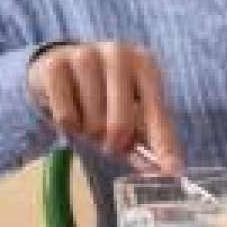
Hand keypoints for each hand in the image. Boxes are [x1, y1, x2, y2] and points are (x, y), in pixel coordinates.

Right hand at [27, 41, 180, 172]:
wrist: (58, 65)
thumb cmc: (103, 92)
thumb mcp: (129, 108)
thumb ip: (146, 137)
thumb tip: (166, 170)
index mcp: (145, 64)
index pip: (158, 112)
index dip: (163, 144)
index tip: (172, 171)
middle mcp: (118, 54)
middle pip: (121, 123)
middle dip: (114, 143)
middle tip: (109, 142)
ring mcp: (85, 56)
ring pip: (92, 122)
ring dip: (89, 132)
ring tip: (88, 118)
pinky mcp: (54, 66)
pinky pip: (65, 117)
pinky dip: (68, 125)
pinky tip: (69, 109)